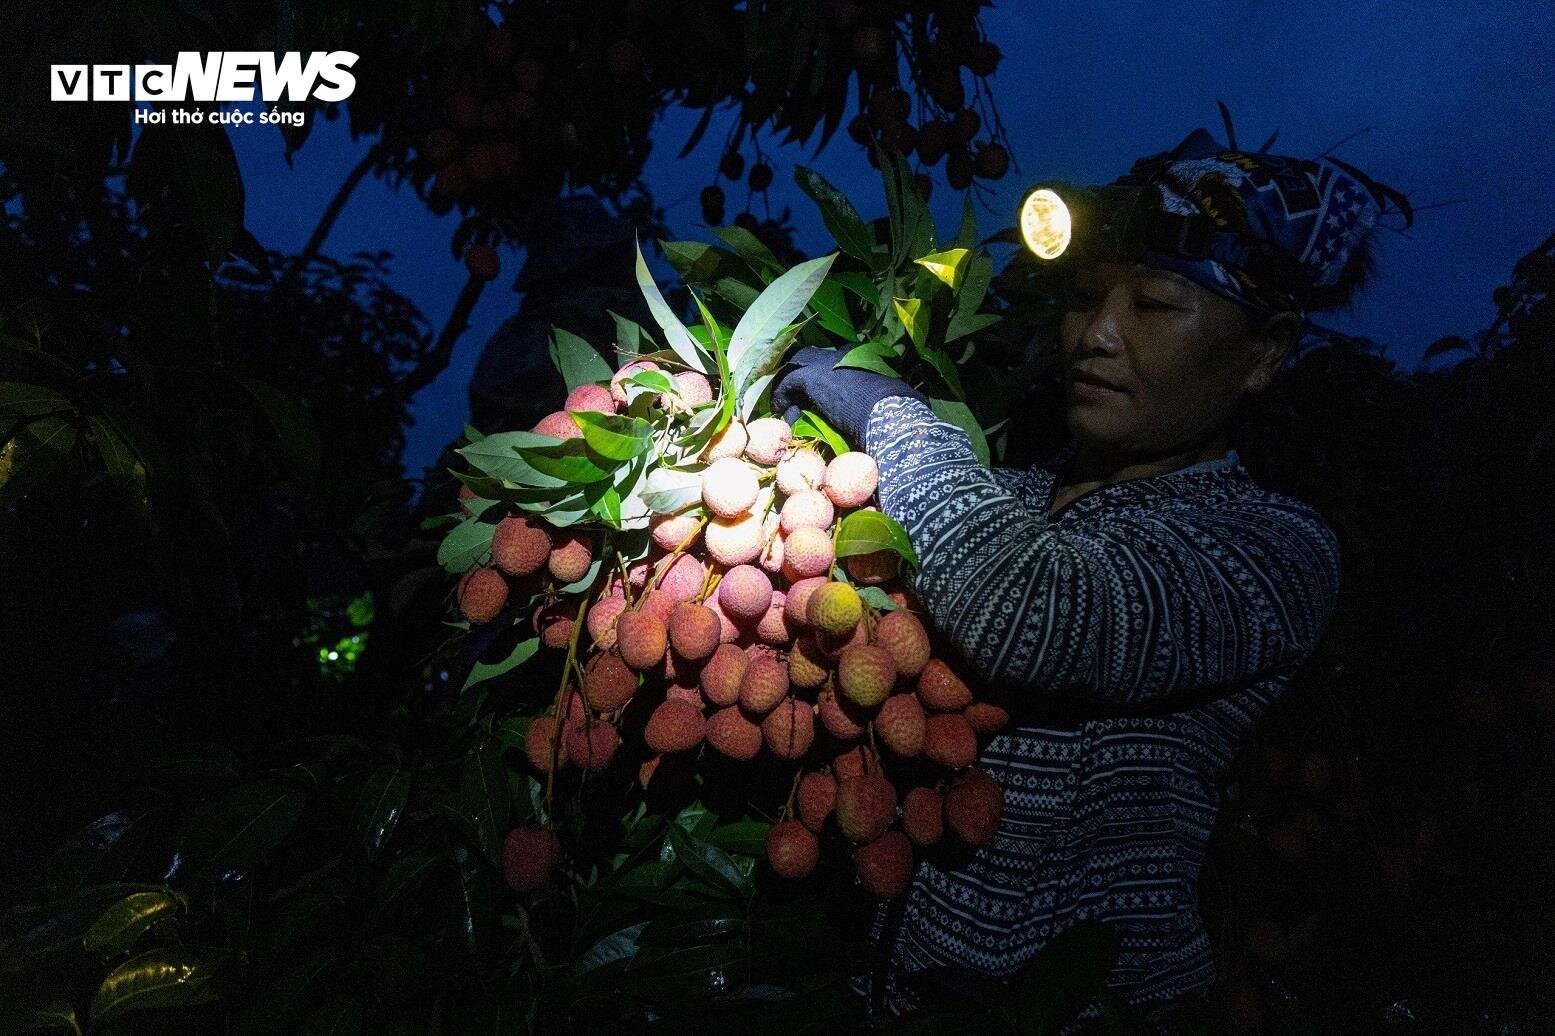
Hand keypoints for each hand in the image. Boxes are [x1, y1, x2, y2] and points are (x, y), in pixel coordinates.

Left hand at [770, 347, 925, 446]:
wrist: (889, 414)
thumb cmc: (902, 409)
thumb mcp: (904, 396)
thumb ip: (899, 393)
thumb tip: (917, 400)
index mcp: (867, 355)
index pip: (841, 356)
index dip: (830, 371)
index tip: (828, 390)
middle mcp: (845, 353)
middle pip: (815, 355)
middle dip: (805, 372)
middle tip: (800, 393)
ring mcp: (827, 362)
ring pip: (799, 364)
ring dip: (792, 384)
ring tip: (787, 404)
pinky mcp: (812, 377)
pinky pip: (789, 382)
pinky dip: (784, 395)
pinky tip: (783, 411)